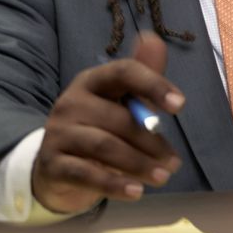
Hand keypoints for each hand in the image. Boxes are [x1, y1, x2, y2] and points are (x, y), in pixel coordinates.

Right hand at [32, 31, 185, 213]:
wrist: (57, 168)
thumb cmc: (98, 130)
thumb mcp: (121, 103)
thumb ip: (142, 76)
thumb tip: (154, 40)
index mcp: (92, 81)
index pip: (123, 72)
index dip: (153, 85)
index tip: (180, 105)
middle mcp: (71, 102)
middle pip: (117, 118)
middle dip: (151, 141)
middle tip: (173, 163)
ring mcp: (58, 133)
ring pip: (103, 146)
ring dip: (138, 164)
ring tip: (162, 177)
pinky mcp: (52, 164)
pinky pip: (85, 173)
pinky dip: (113, 184)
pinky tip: (136, 192)